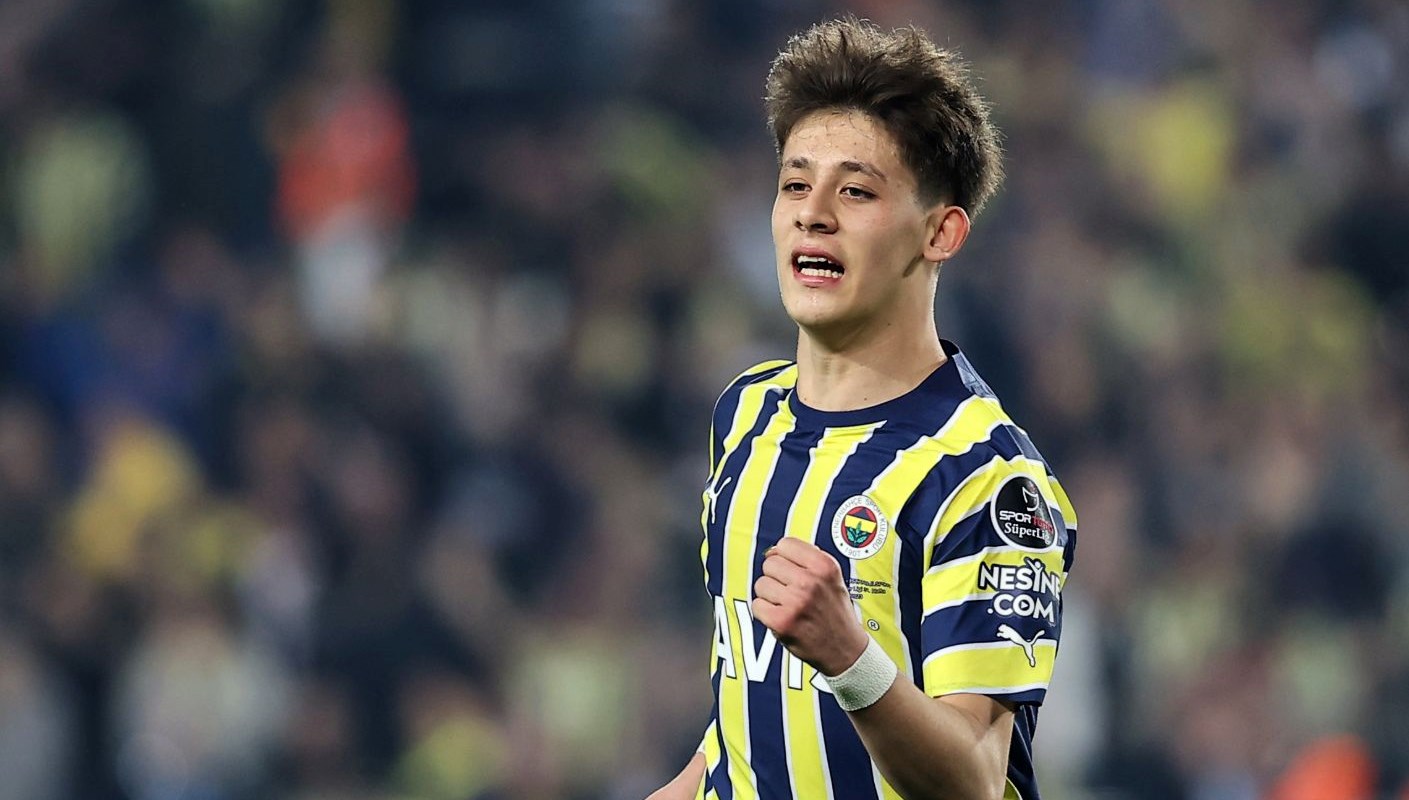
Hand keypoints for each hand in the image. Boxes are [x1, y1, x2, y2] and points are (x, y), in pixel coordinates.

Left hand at [751, 537, 869, 676]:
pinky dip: (765, 613)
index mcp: (824, 566)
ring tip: (787, 606)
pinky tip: (781, 617)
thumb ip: (807, 559)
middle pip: (770, 563)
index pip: (786, 544)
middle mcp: (811, 581)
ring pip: (761, 584)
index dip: (783, 556)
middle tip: (789, 592)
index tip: (787, 568)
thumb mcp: (832, 578)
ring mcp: (795, 601)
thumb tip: (774, 550)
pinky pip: (757, 605)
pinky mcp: (782, 621)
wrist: (845, 650)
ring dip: (769, 595)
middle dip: (776, 576)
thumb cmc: (835, 613)